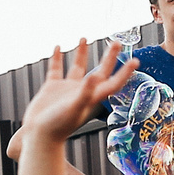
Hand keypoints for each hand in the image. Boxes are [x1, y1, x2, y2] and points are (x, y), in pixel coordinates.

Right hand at [17, 39, 136, 148]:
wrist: (39, 136)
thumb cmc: (58, 126)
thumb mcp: (74, 108)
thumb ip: (85, 92)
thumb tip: (95, 75)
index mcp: (92, 97)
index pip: (114, 82)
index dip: (124, 72)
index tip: (134, 60)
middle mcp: (82, 91)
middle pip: (100, 71)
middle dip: (109, 57)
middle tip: (116, 42)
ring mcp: (67, 89)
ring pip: (77, 67)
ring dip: (81, 53)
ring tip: (84, 38)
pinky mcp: (52, 88)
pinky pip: (56, 69)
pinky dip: (56, 58)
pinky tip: (57, 48)